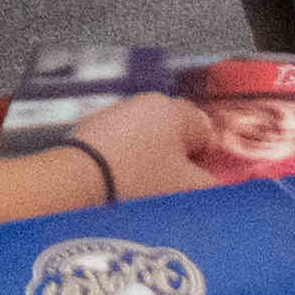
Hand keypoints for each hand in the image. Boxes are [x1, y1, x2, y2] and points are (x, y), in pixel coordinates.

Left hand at [52, 96, 220, 203]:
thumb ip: (212, 185)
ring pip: (148, 140)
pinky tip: (121, 185)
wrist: (78, 182)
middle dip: (180, 162)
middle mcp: (147, 102)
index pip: (207, 132)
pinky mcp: (93, 128)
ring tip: (146, 192)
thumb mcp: (188, 189)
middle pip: (177, 134)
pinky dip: (125, 162)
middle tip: (175, 191)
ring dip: (152, 162)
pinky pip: (121, 145)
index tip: (202, 184)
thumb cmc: (140, 182)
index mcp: (176, 110)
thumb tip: (217, 185)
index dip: (209, 160)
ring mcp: (117, 112)